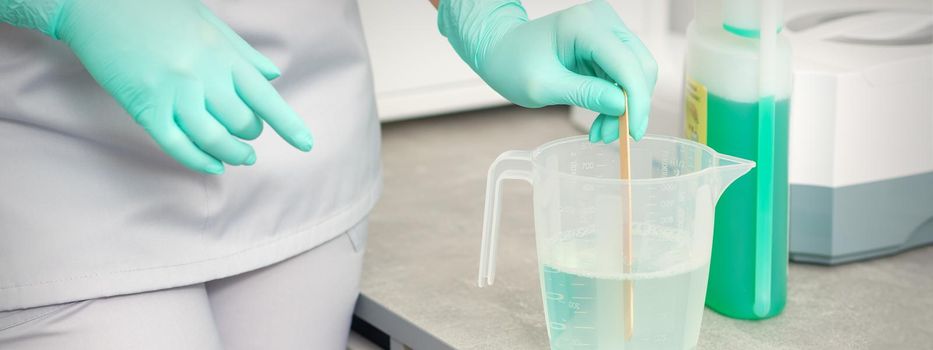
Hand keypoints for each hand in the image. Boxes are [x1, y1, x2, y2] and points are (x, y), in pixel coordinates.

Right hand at [55, 0, 312, 173]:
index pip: (266, 97)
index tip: (307, 144)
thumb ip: (243, 53)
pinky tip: (211, 164)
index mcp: (224, 54)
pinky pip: (178, 145)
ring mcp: (174, 91)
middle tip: (249, 139)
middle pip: (242, 123)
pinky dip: (199, 160)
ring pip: (215, 139)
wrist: (99, 0)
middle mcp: (205, 75)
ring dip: (232, 155)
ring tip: (239, 158)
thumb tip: (273, 76)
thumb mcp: (208, 24)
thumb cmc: (157, 9)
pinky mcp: (145, 106)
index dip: (289, 124)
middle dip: (251, 136)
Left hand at [438, 0, 656, 141]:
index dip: (635, 101)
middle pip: (639, 65)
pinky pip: (623, 75)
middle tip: (615, 136)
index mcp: (583, 25)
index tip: (632, 132)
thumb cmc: (511, 63)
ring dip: (624, 107)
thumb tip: (622, 106)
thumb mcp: (543, 87)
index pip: (625, 64)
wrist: (500, 50)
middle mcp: (601, 20)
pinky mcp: (605, 44)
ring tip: (601, 132)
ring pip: (635, 73)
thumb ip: (584, 94)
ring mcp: (606, 30)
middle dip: (632, 106)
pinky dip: (617, 101)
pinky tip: (601, 119)